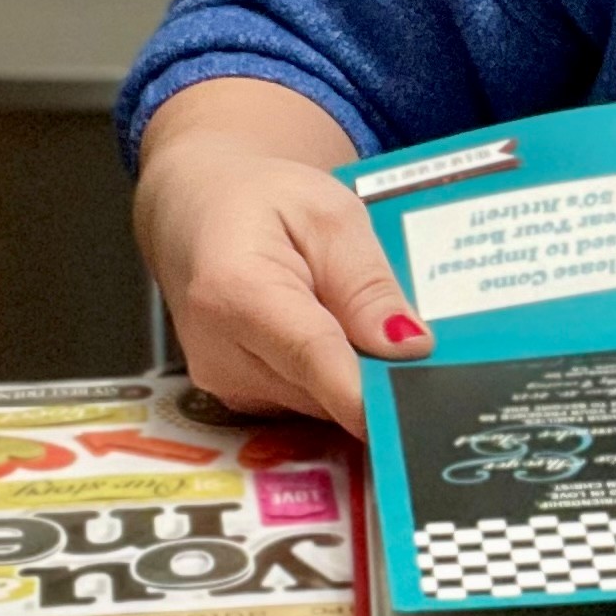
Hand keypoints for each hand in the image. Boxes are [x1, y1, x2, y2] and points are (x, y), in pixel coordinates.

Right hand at [135, 78, 429, 434]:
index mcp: (234, 292)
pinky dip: (335, 379)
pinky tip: (337, 338)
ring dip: (356, 375)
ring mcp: (224, 383)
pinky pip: (310, 402)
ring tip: (360, 319)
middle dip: (379, 376)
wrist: (197, 210)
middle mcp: (218, 353)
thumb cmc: (260, 200)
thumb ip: (368, 283)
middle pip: (326, 391)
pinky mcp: (238, 397)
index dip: (371, 394)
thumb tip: (409, 347)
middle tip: (416, 340)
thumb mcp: (330, 215)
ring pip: (324, 403)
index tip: (418, 414)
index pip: (316, 359)